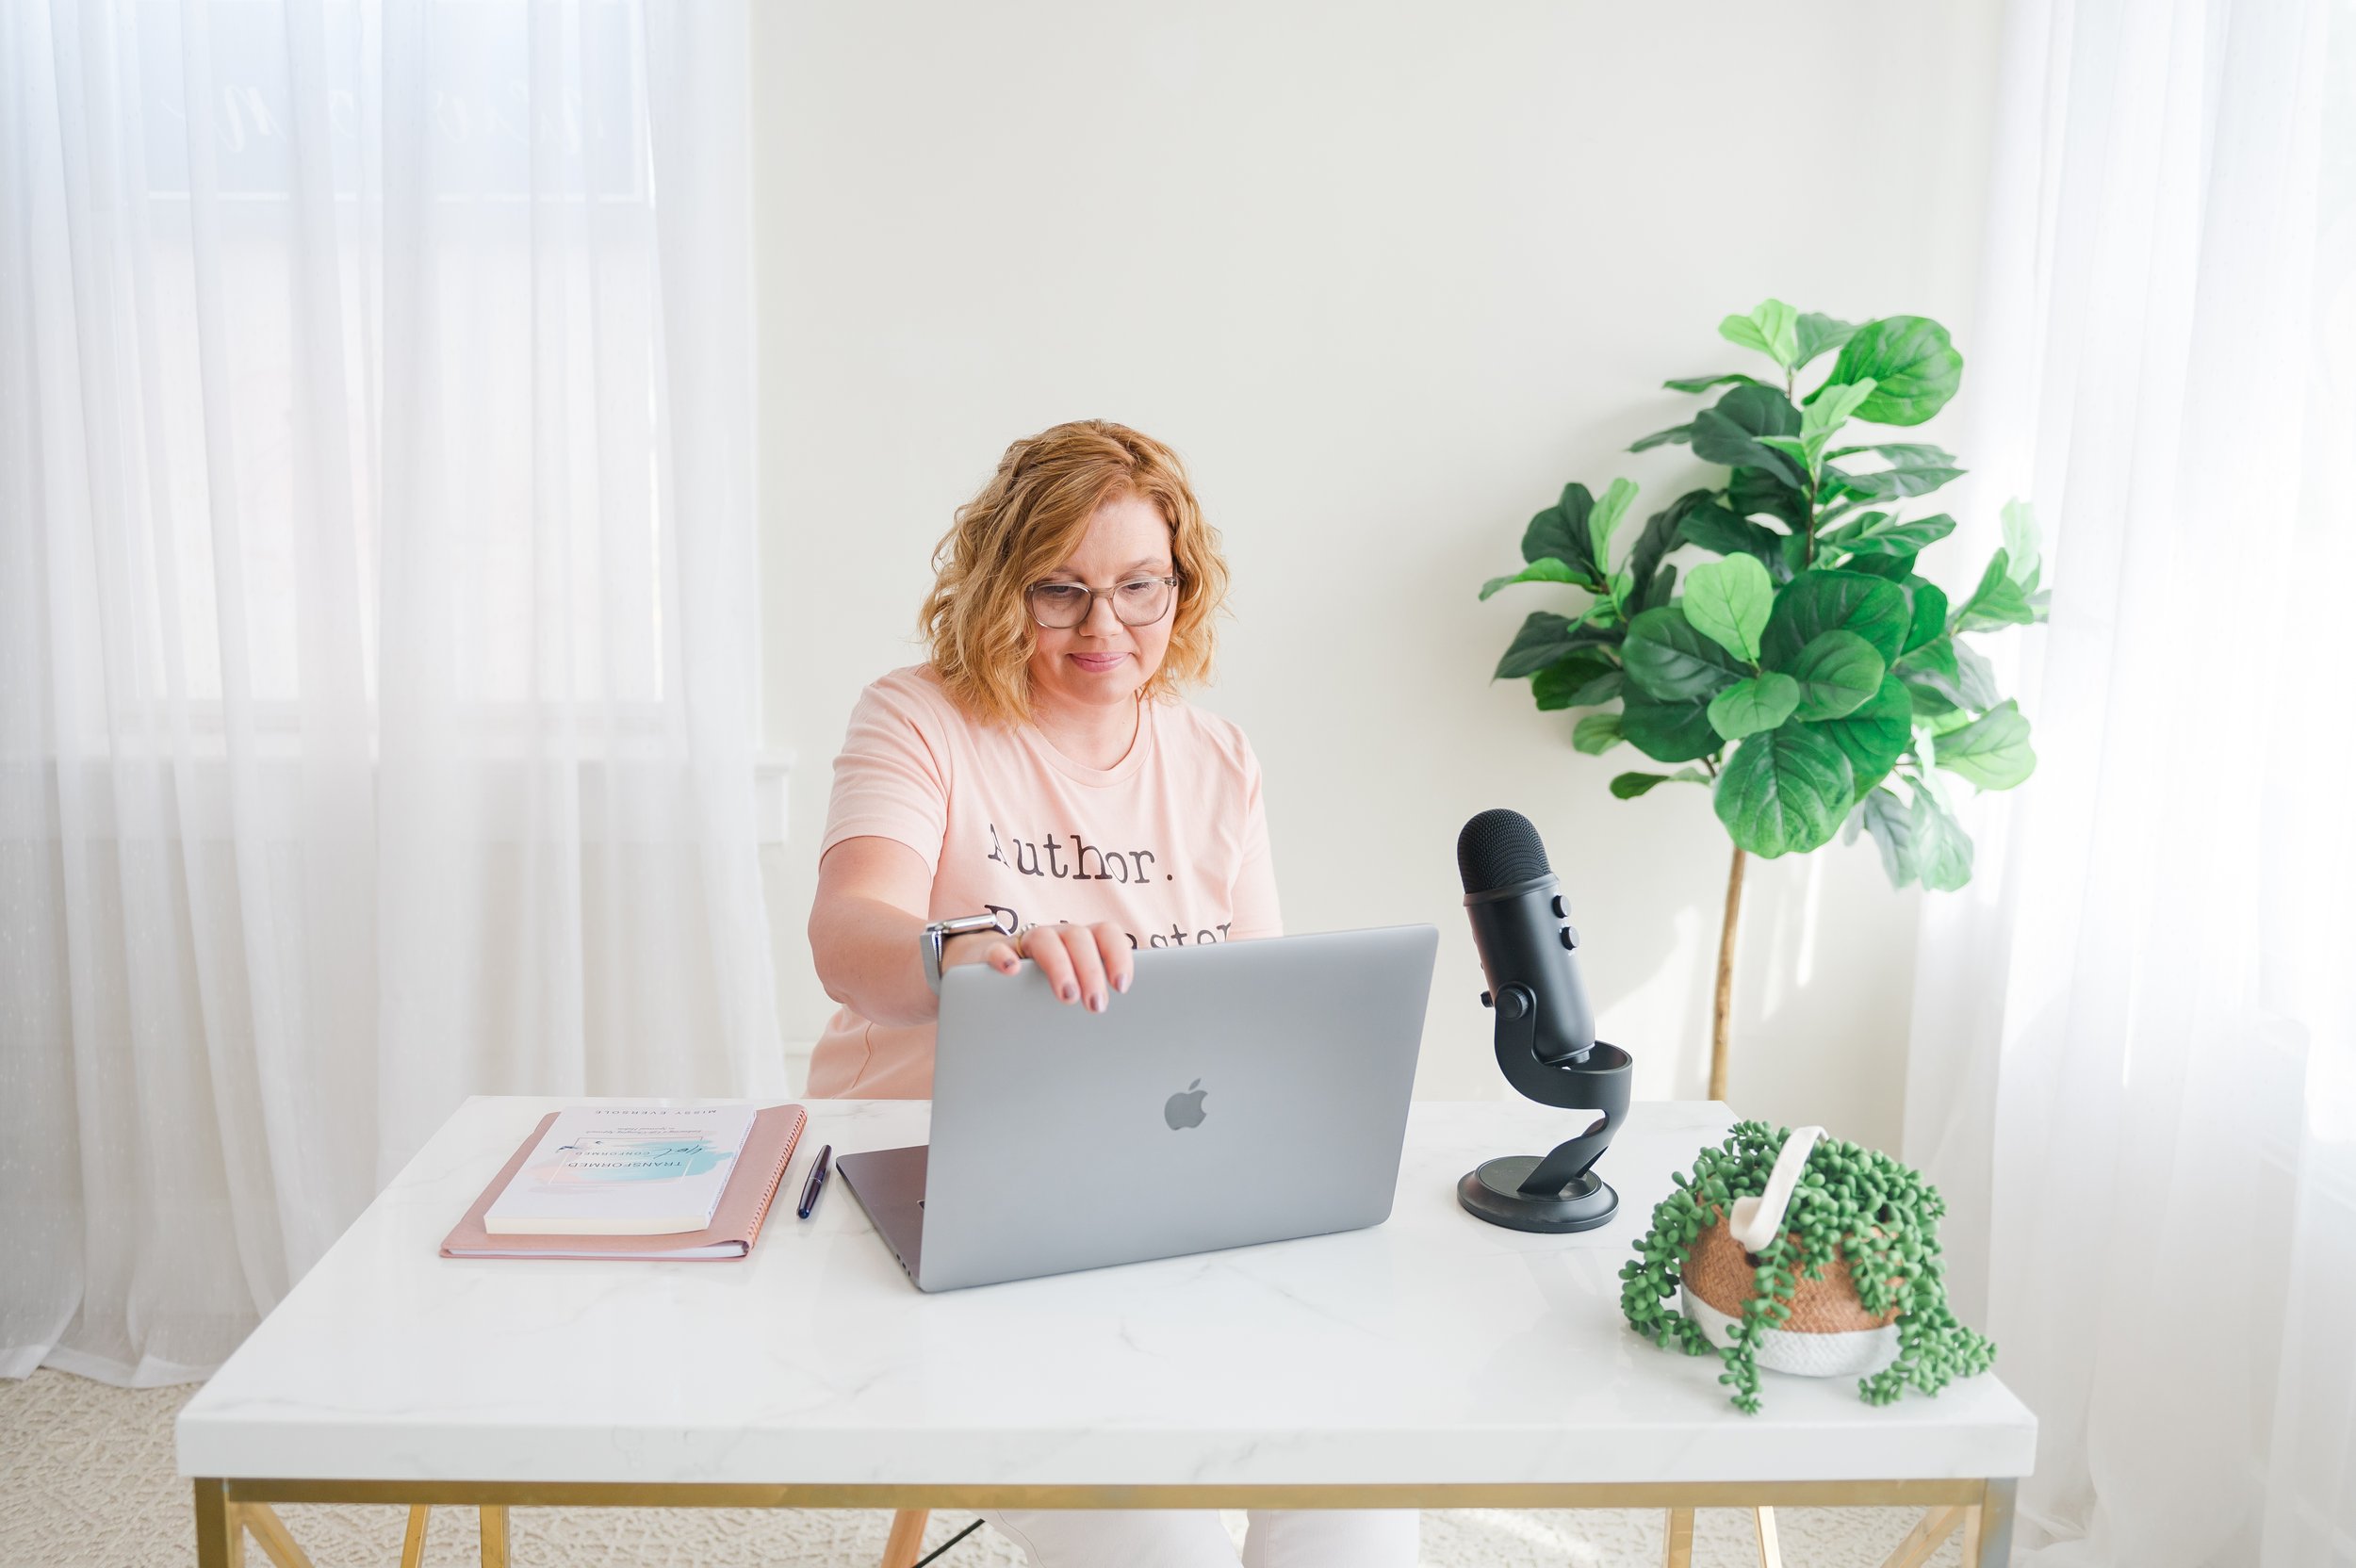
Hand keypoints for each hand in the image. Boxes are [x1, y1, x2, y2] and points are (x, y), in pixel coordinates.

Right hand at [941, 921, 1133, 1012]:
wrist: (983, 977)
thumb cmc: (1040, 989)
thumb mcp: (1070, 992)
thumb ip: (1092, 998)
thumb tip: (1122, 1032)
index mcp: (1079, 943)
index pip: (1106, 933)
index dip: (1118, 955)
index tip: (1122, 987)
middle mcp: (1055, 937)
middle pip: (1078, 937)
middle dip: (1091, 970)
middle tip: (1096, 1006)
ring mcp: (1022, 943)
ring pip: (1044, 938)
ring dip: (1059, 966)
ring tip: (1067, 997)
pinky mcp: (989, 953)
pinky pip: (995, 948)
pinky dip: (1003, 957)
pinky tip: (1010, 971)